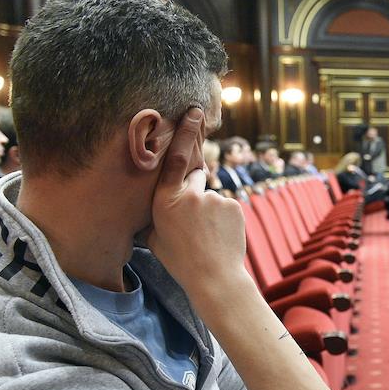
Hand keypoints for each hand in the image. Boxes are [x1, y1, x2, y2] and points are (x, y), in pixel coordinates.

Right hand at [142, 107, 248, 296]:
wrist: (214, 277)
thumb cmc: (180, 260)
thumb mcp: (155, 235)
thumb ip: (156, 211)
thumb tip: (156, 199)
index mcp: (165, 200)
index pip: (177, 158)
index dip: (186, 133)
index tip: (195, 112)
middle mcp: (190, 194)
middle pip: (195, 176)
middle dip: (194, 190)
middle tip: (196, 220)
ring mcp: (214, 198)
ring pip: (211, 194)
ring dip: (209, 208)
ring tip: (208, 234)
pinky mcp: (234, 205)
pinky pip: (226, 204)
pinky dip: (224, 216)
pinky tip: (220, 234)